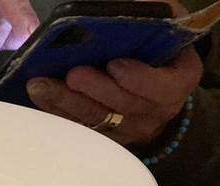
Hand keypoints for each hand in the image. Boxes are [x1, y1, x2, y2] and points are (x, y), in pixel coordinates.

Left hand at [23, 0, 202, 145]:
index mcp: (179, 81)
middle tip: (71, 75)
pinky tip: (41, 99)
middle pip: (121, 105)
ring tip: (40, 86)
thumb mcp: (164, 29)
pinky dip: (58, 113)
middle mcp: (157, 111)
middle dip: (93, 90)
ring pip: (96, 120)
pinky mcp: (108, 137)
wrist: (156, 85)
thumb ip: (151, 17)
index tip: (114, 64)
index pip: (161, 87)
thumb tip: (127, 6)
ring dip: (65, 102)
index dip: (137, 78)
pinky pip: (80, 129)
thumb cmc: (159, 50)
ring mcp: (131, 128)